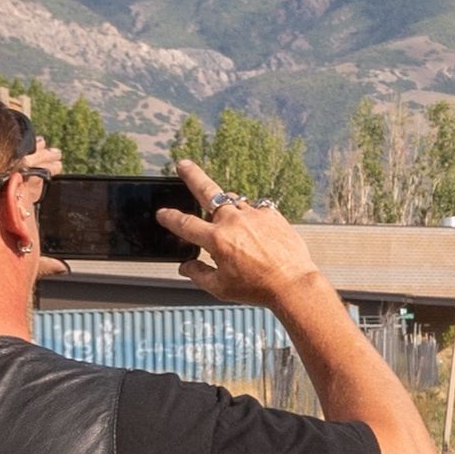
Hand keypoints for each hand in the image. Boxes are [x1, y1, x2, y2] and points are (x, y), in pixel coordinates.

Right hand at [158, 156, 321, 306]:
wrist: (292, 283)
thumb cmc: (257, 288)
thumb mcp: (221, 288)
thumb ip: (198, 275)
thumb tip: (185, 266)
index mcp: (216, 240)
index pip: (185, 224)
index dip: (170, 217)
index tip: (162, 213)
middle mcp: (233, 221)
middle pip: (207, 191)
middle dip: (192, 176)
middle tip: (183, 165)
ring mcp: (254, 214)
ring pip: (233, 200)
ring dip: (226, 205)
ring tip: (227, 218)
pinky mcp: (271, 214)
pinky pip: (255, 208)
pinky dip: (249, 216)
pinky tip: (253, 228)